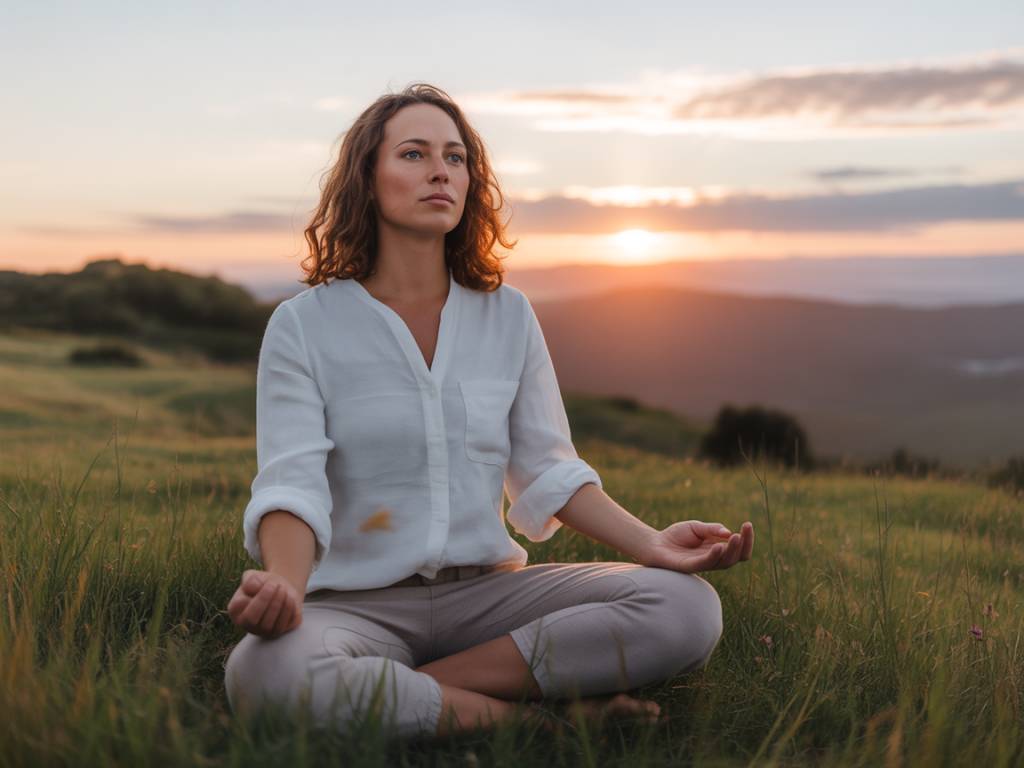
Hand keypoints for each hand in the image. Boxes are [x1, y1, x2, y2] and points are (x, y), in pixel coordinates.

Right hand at [227, 569, 302, 637]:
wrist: (279, 588)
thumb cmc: (262, 583)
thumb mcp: (252, 576)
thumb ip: (249, 580)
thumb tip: (254, 588)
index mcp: (236, 613)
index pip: (246, 612)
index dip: (260, 597)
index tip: (266, 583)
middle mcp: (249, 626)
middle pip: (257, 621)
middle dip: (269, 601)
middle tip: (276, 586)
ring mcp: (266, 632)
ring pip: (274, 626)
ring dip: (281, 604)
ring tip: (283, 589)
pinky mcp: (283, 631)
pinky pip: (288, 624)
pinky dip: (291, 608)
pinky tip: (289, 597)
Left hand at [639, 520, 753, 573]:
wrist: (655, 543)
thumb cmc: (676, 536)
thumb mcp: (696, 527)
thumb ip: (712, 529)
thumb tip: (729, 533)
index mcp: (718, 549)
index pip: (739, 549)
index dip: (746, 539)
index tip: (748, 525)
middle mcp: (714, 559)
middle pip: (736, 557)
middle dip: (744, 544)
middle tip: (745, 530)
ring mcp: (703, 564)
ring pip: (724, 562)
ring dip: (732, 550)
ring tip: (735, 537)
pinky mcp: (690, 567)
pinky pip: (705, 564)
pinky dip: (713, 556)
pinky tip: (718, 547)